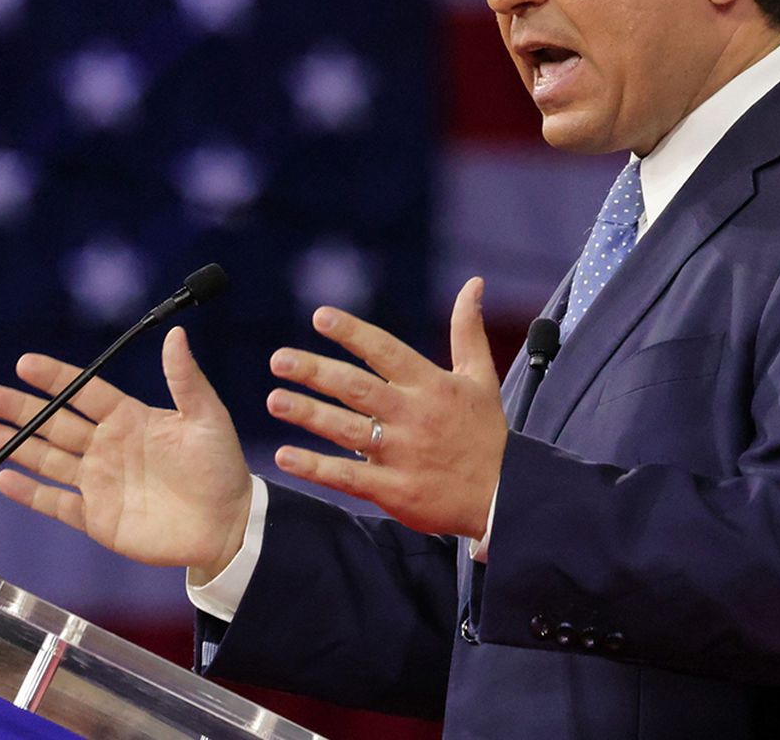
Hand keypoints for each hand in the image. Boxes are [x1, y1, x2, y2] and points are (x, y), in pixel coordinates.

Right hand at [0, 327, 253, 579]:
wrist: (227, 524)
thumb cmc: (221, 467)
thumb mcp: (207, 417)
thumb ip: (186, 379)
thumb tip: (176, 334)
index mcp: (130, 418)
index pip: (84, 392)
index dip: (55, 378)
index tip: (25, 363)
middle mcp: (107, 447)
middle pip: (55, 423)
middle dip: (21, 410)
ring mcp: (99, 482)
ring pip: (47, 458)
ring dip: (15, 445)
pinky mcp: (97, 518)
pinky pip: (56, 503)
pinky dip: (30, 493)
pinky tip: (4, 479)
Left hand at [266, 276, 505, 537]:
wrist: (504, 497)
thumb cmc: (486, 434)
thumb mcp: (481, 377)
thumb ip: (467, 330)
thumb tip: (473, 283)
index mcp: (431, 386)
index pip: (386, 351)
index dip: (353, 333)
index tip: (321, 317)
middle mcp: (413, 416)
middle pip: (357, 388)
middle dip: (315, 372)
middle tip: (279, 359)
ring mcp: (402, 454)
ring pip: (346, 430)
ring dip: (308, 413)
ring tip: (275, 400)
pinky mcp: (395, 490)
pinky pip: (347, 477)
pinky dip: (315, 467)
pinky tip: (284, 456)